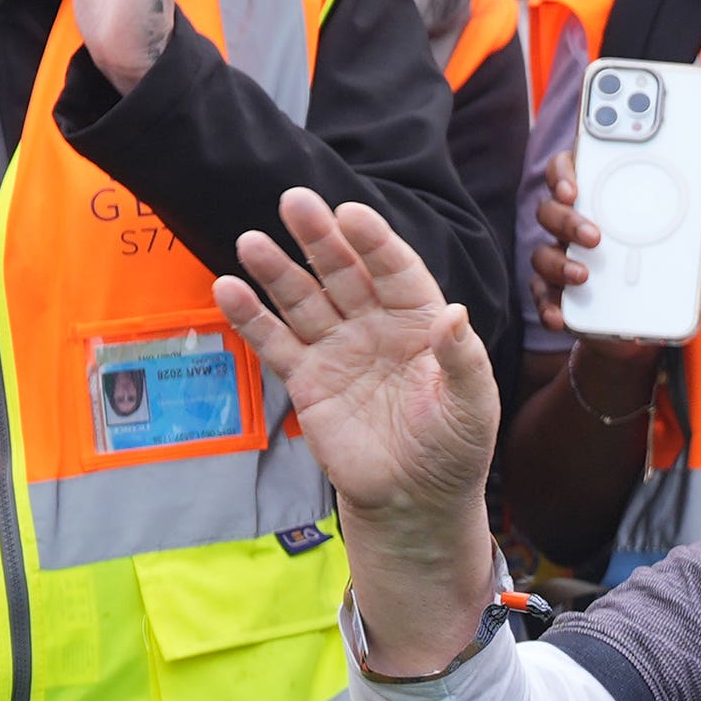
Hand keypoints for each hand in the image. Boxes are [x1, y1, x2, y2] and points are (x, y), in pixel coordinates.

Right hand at [215, 189, 498, 528]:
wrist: (415, 499)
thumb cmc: (453, 446)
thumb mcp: (472, 404)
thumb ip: (462, 359)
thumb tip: (454, 313)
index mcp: (420, 321)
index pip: (395, 271)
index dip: (374, 242)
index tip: (350, 214)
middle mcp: (375, 325)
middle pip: (343, 272)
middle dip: (319, 238)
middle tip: (294, 201)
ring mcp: (338, 349)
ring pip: (304, 299)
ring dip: (277, 271)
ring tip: (252, 240)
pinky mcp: (307, 380)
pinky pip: (276, 342)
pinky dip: (251, 317)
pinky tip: (228, 288)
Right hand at [529, 145, 700, 330]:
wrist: (644, 321)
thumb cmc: (662, 269)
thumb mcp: (687, 253)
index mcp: (599, 201)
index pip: (569, 171)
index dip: (563, 172)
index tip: (574, 185)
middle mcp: (572, 227)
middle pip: (550, 210)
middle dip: (568, 219)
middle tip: (595, 235)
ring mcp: (562, 260)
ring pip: (542, 252)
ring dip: (559, 262)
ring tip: (584, 275)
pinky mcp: (558, 295)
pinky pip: (542, 296)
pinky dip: (548, 306)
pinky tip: (562, 316)